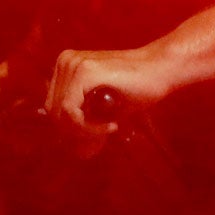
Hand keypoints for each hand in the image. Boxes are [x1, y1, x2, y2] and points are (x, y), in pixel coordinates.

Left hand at [45, 45, 172, 135]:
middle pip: (53, 112)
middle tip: (104, 136)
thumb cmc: (138, 88)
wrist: (163, 68)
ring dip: (84, 131)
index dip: (72, 129)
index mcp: (66, 65)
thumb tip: (77, 153)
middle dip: (77, 132)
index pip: (52, 108)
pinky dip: (88, 126)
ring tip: (110, 129)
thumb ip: (87, 123)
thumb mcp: (106, 108)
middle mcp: (66, 61)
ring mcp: (73, 64)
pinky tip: (112, 125)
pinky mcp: (84, 71)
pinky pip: (71, 111)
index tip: (97, 136)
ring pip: (60, 114)